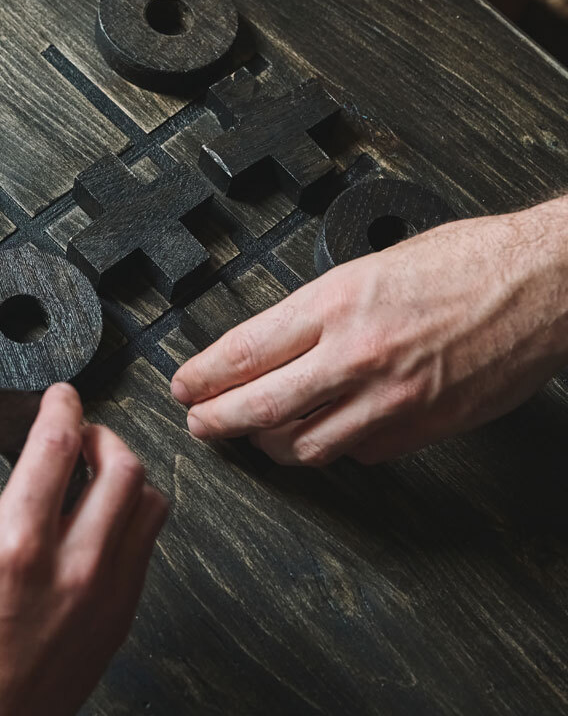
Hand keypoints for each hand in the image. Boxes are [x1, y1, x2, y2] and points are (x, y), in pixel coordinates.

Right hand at [0, 384, 167, 715]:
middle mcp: (73, 568)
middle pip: (122, 468)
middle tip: (77, 431)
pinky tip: (98, 518)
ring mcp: (105, 597)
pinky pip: (146, 548)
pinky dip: (130, 518)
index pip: (59, 445)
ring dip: (125, 474)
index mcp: (16, 548)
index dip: (62, 405)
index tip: (58, 395)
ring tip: (94, 469)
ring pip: (147, 505)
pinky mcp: (119, 621)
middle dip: (101, 434)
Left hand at [170, 200, 567, 466]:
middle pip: (259, 408)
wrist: (540, 285)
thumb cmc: (468, 262)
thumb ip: (324, 308)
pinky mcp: (421, 429)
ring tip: (256, 436)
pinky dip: (332, 447)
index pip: (244, 351)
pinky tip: (326, 434)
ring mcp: (389, 399)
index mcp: (337, 302)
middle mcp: (356, 354)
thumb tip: (281, 341)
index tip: (184, 386)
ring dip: (270, 444)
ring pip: (303, 445)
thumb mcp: (375, 263)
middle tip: (199, 424)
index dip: (203, 376)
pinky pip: (357, 453)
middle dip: (216, 422)